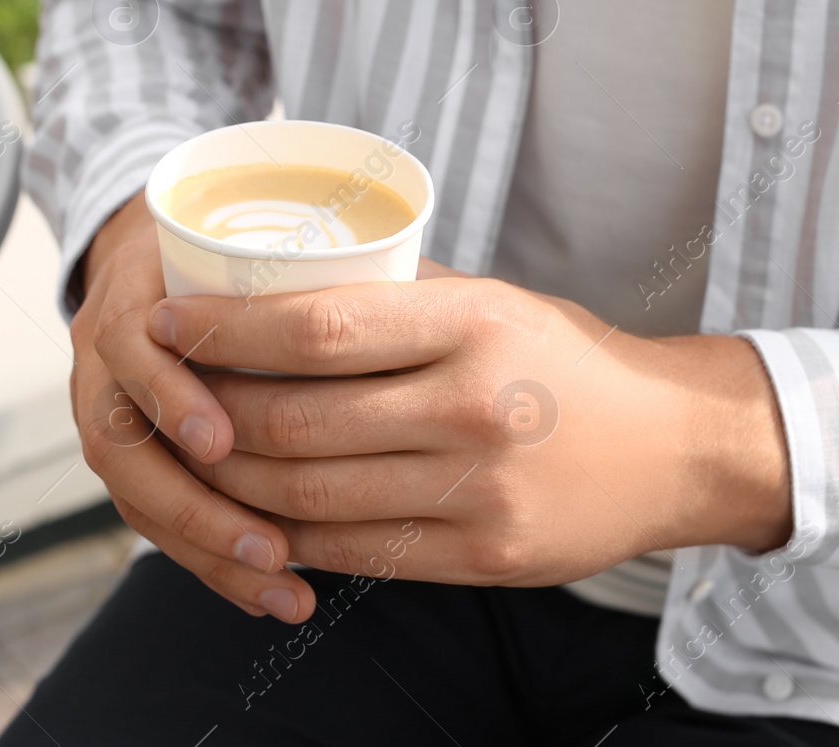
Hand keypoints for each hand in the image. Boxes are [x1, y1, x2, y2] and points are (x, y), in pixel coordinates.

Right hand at [70, 192, 315, 620]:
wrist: (156, 254)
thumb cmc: (232, 244)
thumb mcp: (260, 235)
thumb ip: (316, 264)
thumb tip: (416, 287)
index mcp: (137, 287)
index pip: (134, 343)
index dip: (171, 395)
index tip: (221, 441)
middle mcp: (106, 349)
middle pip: (121, 442)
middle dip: (195, 503)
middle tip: (269, 543)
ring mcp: (103, 402)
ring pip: (135, 492)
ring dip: (206, 545)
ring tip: (279, 578)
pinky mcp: (126, 452)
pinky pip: (152, 519)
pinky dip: (209, 563)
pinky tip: (268, 595)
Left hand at [146, 269, 792, 585]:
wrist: (676, 447)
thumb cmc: (567, 360)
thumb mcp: (497, 300)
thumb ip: (397, 296)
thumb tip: (278, 281)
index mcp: (473, 325)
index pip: (316, 330)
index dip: (224, 331)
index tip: (166, 321)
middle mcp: (473, 408)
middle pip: (294, 422)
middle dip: (205, 413)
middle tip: (163, 396)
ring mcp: (478, 492)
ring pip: (307, 496)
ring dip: (229, 481)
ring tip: (191, 457)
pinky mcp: (484, 557)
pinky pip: (353, 551)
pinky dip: (286, 535)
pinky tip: (253, 513)